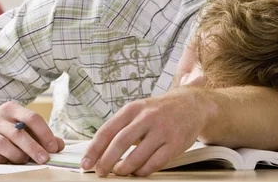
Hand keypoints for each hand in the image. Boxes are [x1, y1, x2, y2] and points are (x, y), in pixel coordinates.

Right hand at [0, 101, 64, 164]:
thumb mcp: (17, 126)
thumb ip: (38, 135)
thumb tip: (59, 145)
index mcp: (10, 109)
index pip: (31, 118)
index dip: (45, 133)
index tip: (54, 147)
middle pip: (18, 133)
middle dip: (34, 148)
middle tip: (44, 159)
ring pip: (4, 144)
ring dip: (18, 155)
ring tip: (25, 161)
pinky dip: (3, 160)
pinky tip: (7, 161)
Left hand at [82, 88, 210, 176]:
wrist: (191, 104)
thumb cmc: (159, 110)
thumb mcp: (138, 110)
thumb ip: (121, 126)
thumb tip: (98, 149)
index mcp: (132, 109)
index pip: (107, 130)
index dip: (94, 149)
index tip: (86, 163)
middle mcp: (146, 117)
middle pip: (120, 143)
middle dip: (106, 161)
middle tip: (100, 172)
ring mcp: (162, 130)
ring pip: (137, 156)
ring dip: (125, 168)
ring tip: (119, 172)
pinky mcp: (175, 143)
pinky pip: (155, 163)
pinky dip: (143, 171)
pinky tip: (138, 172)